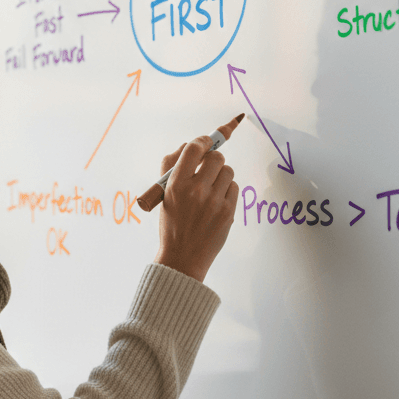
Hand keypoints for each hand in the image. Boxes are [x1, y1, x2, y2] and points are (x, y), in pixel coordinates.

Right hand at [152, 136, 237, 281]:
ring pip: (228, 171)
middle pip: (216, 157)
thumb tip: (191, 144)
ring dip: (221, 175)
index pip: (193, 149)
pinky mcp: (228, 211)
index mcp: (176, 184)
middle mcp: (196, 191)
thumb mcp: (163, 194)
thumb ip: (172, 166)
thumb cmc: (172, 223)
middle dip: (214, 159)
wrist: (183, 256)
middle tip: (209, 168)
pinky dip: (227, 190)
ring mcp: (214, 201)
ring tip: (212, 189)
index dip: (202, 141)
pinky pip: (234, 187)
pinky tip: (217, 201)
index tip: (206, 142)